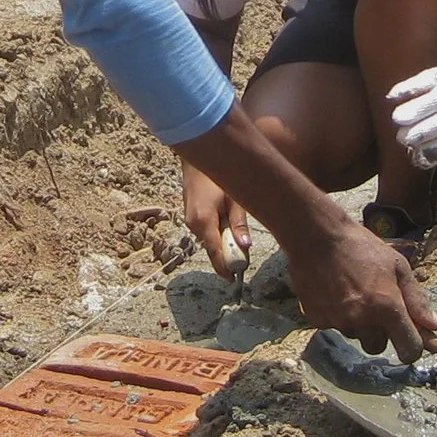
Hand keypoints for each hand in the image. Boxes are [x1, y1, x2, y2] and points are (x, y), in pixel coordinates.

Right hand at [182, 163, 252, 277]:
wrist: (200, 157)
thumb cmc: (219, 175)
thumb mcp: (234, 198)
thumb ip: (239, 222)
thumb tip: (245, 245)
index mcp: (203, 221)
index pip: (214, 252)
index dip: (225, 268)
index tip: (235, 278)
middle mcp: (193, 224)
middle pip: (212, 249)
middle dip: (228, 255)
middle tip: (245, 257)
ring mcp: (190, 220)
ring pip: (210, 240)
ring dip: (224, 243)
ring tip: (239, 235)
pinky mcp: (192, 216)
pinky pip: (207, 232)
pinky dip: (218, 233)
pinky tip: (228, 223)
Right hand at [288, 217, 436, 360]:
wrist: (316, 236)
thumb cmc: (361, 247)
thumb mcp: (398, 266)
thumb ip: (417, 300)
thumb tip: (436, 326)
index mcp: (388, 307)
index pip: (409, 350)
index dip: (415, 348)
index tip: (416, 343)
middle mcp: (363, 320)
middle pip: (379, 347)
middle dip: (381, 332)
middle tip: (377, 306)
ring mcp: (339, 322)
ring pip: (357, 336)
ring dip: (360, 324)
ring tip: (354, 294)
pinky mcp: (318, 320)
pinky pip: (336, 327)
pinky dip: (340, 316)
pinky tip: (336, 293)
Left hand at [387, 62, 436, 167]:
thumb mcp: (436, 75)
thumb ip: (413, 85)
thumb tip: (390, 97)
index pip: (436, 101)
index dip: (416, 110)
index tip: (397, 118)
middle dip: (420, 133)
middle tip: (400, 137)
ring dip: (427, 149)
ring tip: (411, 148)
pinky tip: (425, 153)